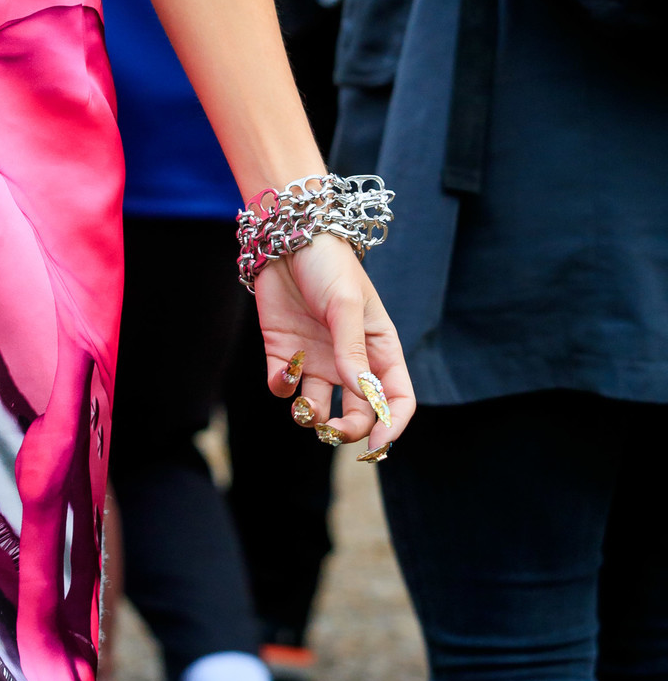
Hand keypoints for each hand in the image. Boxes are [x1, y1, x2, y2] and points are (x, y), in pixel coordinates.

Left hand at [253, 232, 414, 456]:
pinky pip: (285, 387)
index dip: (392, 424)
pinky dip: (283, 389)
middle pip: (359, 411)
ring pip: (320, 407)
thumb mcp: (347, 305)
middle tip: (333, 431)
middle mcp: (350, 360)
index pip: (397, 398)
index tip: (378, 442)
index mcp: (379, 348)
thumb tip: (360, 395)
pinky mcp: (284, 352)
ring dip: (313, 417)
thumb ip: (352, 350)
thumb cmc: (328, 265)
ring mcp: (316, 358)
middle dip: (349, 429)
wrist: (285, 238)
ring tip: (305, 407)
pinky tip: (284, 373)